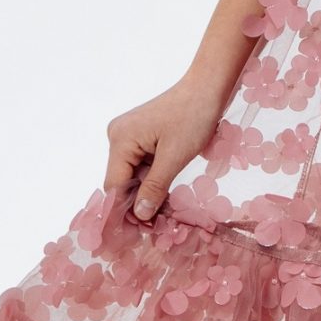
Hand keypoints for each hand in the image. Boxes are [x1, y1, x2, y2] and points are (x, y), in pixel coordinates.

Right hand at [104, 71, 233, 222]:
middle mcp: (118, 137)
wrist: (207, 88)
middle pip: (122, 181)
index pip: (114, 186)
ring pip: (133, 175)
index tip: (137, 233)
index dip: (124, 210)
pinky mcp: (141, 136)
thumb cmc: (193, 117)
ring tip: (163, 215)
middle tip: (156, 227)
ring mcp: (128, 135)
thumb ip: (155, 187)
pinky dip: (153, 180)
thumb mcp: (175, 157)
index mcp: (120, 140)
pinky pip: (142, 165)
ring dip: (147, 193)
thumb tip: (139, 215)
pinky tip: (163, 196)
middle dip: (138, 203)